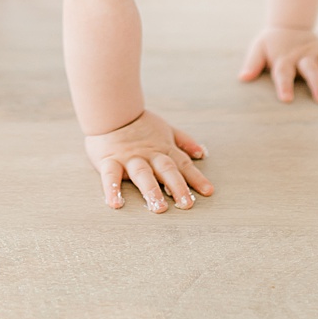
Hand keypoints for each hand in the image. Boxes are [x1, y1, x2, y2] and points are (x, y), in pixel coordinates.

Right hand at [83, 108, 213, 212]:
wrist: (111, 111)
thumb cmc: (140, 124)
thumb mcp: (166, 129)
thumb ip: (184, 141)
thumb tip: (201, 153)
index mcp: (164, 148)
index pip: (183, 164)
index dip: (196, 178)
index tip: (208, 192)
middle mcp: (149, 154)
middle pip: (166, 170)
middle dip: (177, 187)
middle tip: (187, 204)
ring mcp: (130, 158)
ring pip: (142, 174)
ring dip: (151, 190)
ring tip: (158, 207)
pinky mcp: (109, 160)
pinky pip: (110, 176)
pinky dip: (112, 189)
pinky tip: (116, 203)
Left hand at [239, 25, 317, 103]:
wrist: (289, 24)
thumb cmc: (271, 43)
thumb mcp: (258, 48)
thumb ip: (252, 63)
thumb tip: (243, 78)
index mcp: (284, 57)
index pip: (284, 72)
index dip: (284, 85)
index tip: (286, 100)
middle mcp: (303, 55)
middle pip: (311, 69)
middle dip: (317, 84)